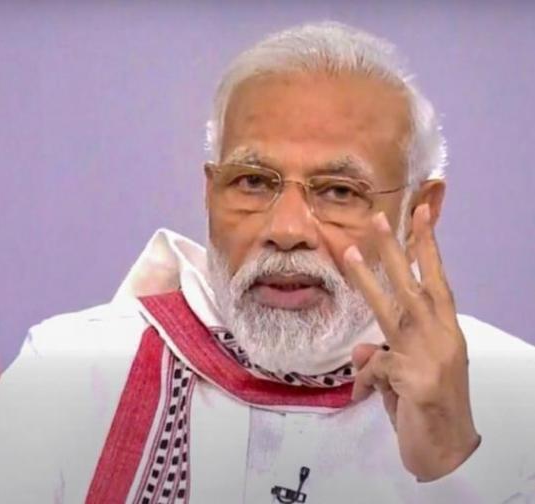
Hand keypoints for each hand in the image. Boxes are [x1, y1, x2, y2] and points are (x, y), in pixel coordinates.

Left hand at [343, 204, 480, 481]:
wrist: (448, 454)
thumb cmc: (429, 411)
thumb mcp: (404, 379)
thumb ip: (386, 357)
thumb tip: (364, 349)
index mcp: (445, 333)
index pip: (436, 282)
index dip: (427, 248)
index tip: (419, 214)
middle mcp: (442, 338)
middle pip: (416, 285)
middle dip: (396, 249)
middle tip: (377, 219)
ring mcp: (431, 356)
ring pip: (394, 310)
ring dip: (368, 279)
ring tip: (346, 252)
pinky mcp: (416, 378)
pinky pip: (375, 369)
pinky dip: (366, 382)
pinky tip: (364, 398)